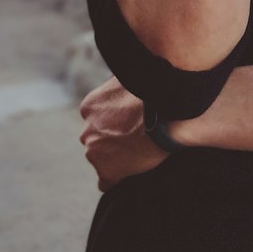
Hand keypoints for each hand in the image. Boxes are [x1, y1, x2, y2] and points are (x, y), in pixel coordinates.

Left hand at [79, 76, 166, 192]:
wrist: (165, 113)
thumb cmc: (152, 89)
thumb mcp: (130, 76)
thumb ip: (120, 82)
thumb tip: (126, 69)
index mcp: (89, 106)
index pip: (95, 119)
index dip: (113, 121)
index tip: (128, 121)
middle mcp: (87, 131)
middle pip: (96, 139)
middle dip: (112, 138)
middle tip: (135, 135)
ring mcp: (95, 153)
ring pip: (101, 159)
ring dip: (116, 156)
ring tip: (140, 150)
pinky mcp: (108, 172)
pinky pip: (106, 182)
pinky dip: (117, 179)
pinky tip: (131, 172)